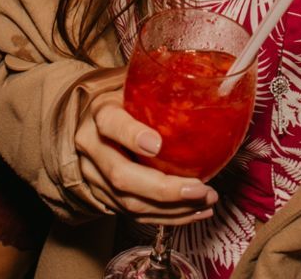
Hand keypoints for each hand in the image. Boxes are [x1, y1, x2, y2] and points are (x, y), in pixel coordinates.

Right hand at [72, 82, 217, 224]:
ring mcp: (95, 176)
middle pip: (121, 175)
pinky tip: (193, 211)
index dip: (132, 136)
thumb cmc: (122, 98)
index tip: (157, 145)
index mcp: (100, 112)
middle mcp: (93, 147)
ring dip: (172, 208)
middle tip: (198, 188)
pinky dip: (167, 217)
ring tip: (206, 200)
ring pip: (130, 202)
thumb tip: (213, 82)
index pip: (111, 124)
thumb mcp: (134, 82)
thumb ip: (160, 82)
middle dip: (163, 188)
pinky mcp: (105, 197)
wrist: (88, 120)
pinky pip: (135, 215)